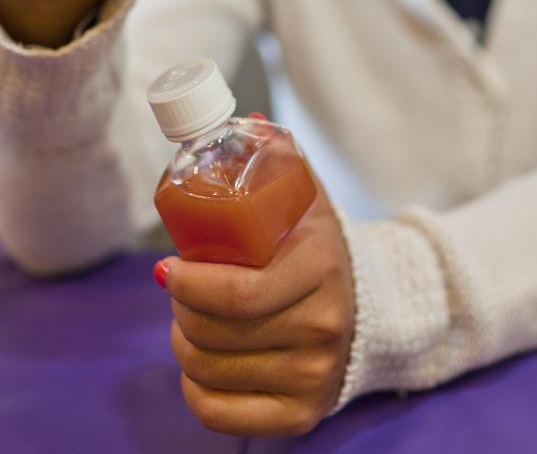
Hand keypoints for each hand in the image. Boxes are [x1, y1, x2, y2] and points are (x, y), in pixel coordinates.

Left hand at [158, 178, 354, 437]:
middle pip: (216, 333)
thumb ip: (278, 158)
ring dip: (183, 343)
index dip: (188, 285)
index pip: (239, 294)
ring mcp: (314, 377)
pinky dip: (194, 390)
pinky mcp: (302, 416)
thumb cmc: (317, 245)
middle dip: (179, 309)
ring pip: (210, 371)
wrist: (371, 304)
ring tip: (189, 319)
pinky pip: (219, 415)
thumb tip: (247, 119)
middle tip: (178, 290)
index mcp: (321, 268)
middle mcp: (323, 329)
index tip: (166, 269)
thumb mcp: (306, 197)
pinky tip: (199, 363)